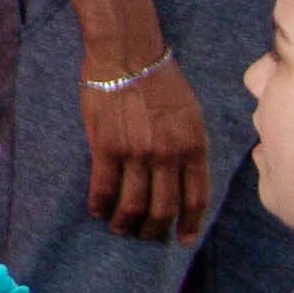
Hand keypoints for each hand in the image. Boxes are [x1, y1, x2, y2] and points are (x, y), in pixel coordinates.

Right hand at [81, 54, 207, 245]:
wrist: (127, 53)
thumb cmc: (160, 79)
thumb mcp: (190, 113)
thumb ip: (190, 146)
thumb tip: (184, 177)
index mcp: (193, 146)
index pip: (196, 198)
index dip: (190, 225)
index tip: (184, 239)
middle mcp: (168, 154)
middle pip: (164, 209)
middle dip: (155, 230)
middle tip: (146, 236)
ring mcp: (136, 153)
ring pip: (133, 205)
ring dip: (126, 223)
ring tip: (120, 228)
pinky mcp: (106, 147)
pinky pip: (103, 187)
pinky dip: (100, 205)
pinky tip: (97, 210)